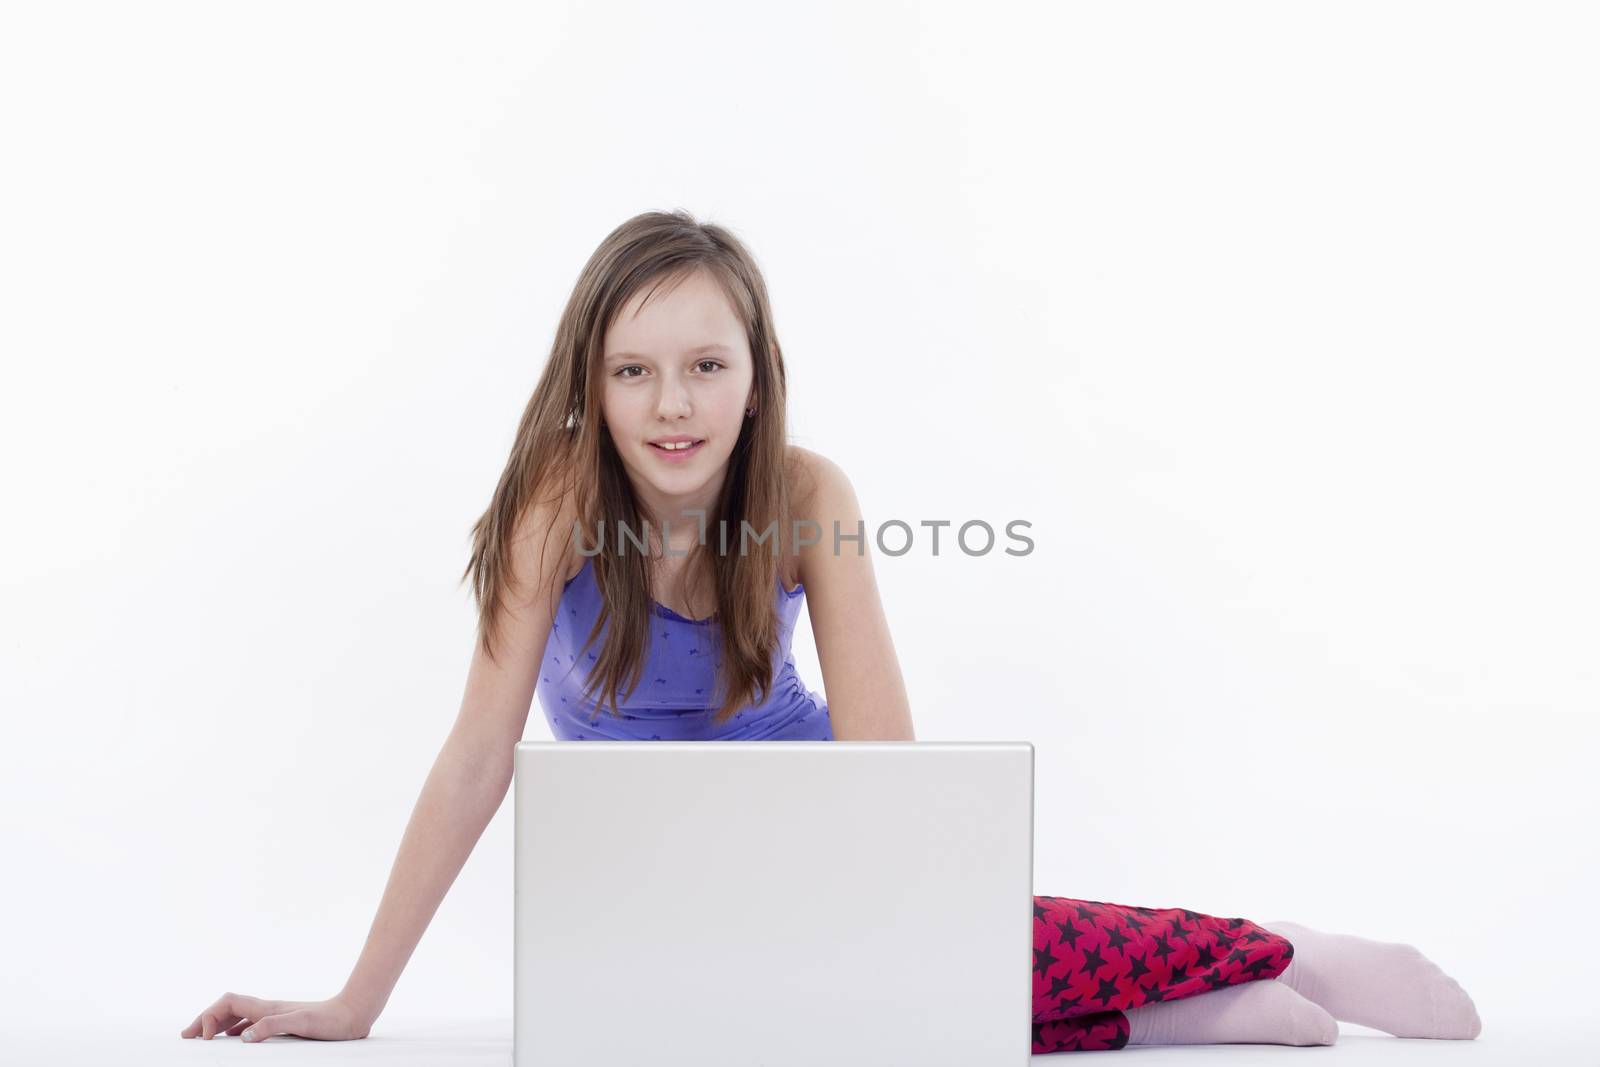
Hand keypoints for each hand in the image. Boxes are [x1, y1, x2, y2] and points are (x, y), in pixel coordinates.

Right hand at [180, 992, 372, 1041]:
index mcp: (267, 1008)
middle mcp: (268, 1008)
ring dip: (217, 1024)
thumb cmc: (330, 1021)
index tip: (206, 1039)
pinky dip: (235, 1030)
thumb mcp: (301, 1025)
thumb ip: (273, 1026)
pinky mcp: (284, 1021)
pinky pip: (250, 1023)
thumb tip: (243, 1037)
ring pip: (237, 1014)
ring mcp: (275, 1014)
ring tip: (203, 1039)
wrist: (354, 1013)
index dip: (210, 1017)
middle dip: (205, 1019)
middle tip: (187, 1036)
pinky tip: (236, 1040)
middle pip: (227, 1007)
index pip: (227, 1003)